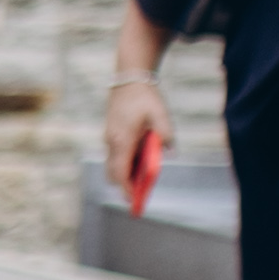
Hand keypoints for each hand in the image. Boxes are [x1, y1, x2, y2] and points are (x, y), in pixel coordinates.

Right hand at [98, 77, 164, 196]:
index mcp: (122, 140)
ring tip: (141, 182)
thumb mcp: (160, 114)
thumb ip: (166, 133)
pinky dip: (124, 163)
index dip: (127, 189)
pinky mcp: (111, 134)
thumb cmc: (145, 97)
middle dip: (124, 186)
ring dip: (125, 174)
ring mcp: (109, 138)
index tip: (134, 201)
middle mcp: (112, 142)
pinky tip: (139, 162)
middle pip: (113, 173)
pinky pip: (115, 155)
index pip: (120, 173)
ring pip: (113, 164)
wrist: (128, 78)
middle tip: (139, 197)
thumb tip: (169, 151)